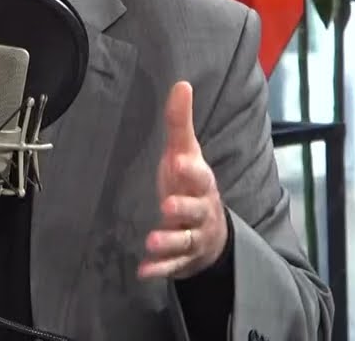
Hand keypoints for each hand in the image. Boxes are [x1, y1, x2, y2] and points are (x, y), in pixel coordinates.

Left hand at [138, 81, 227, 279]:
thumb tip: (181, 84)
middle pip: (196, 209)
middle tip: (167, 205)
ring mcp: (193, 236)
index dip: (190, 169)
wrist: (211, 230)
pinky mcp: (183, 259)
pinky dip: (159, 268)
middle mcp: (201, 210)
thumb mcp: (185, 153)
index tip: (178, 161)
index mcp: (200, 183)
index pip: (200, 175)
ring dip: (168, 241)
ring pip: (183, 240)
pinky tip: (143, 271)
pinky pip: (172, 265)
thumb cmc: (190, 184)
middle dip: (183, 207)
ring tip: (151, 241)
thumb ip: (179, 123)